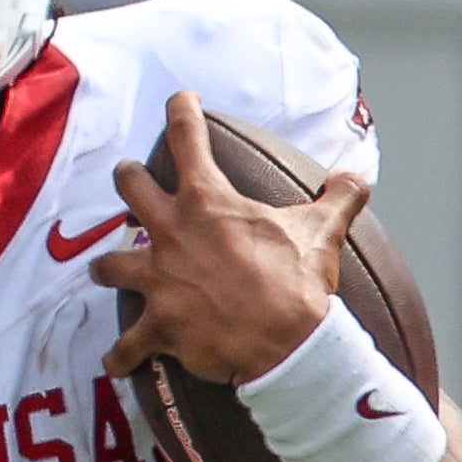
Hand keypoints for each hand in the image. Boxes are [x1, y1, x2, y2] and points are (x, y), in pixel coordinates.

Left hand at [93, 92, 359, 384]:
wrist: (288, 343)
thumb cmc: (299, 283)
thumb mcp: (322, 230)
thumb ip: (338, 198)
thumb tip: (355, 178)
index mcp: (208, 202)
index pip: (188, 137)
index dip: (181, 110)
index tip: (180, 99)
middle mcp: (172, 233)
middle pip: (129, 188)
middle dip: (127, 180)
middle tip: (129, 178)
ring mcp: (159, 280)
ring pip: (109, 265)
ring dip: (107, 268)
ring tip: (106, 270)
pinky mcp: (159, 326)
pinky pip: (127, 345)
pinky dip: (121, 356)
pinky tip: (115, 362)